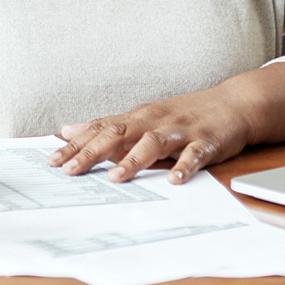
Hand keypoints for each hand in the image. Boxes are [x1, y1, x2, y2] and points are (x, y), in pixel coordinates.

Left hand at [49, 63, 284, 184]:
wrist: (233, 103)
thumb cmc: (184, 114)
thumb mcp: (142, 117)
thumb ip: (107, 126)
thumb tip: (67, 130)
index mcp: (137, 118)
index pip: (100, 130)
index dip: (75, 145)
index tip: (51, 161)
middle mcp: (154, 122)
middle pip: (118, 135)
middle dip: (92, 153)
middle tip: (70, 172)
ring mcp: (180, 131)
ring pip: (152, 144)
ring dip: (133, 161)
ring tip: (115, 178)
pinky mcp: (206, 142)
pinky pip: (193, 155)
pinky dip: (183, 167)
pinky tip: (175, 181)